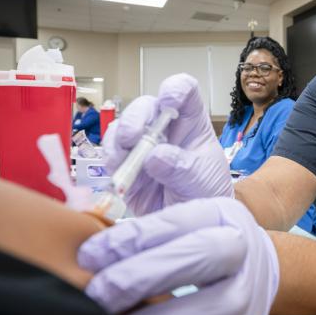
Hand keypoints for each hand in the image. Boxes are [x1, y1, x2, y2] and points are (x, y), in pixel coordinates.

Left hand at [78, 197, 279, 314]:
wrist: (255, 268)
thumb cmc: (201, 242)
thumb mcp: (180, 223)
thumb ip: (142, 235)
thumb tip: (88, 260)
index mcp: (220, 214)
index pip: (174, 221)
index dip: (128, 239)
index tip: (88, 257)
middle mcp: (241, 249)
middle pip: (198, 257)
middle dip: (140, 278)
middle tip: (98, 295)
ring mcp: (248, 293)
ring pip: (208, 310)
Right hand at [103, 74, 232, 214]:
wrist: (190, 225)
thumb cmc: (206, 194)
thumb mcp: (202, 182)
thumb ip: (182, 169)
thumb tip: (155, 156)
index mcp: (191, 123)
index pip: (184, 91)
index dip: (175, 89)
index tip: (168, 103)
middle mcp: (165, 129)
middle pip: (145, 106)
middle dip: (135, 118)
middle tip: (132, 138)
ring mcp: (143, 145)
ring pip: (122, 126)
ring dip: (118, 139)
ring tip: (122, 158)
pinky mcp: (126, 164)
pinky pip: (110, 151)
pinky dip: (110, 158)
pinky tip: (118, 171)